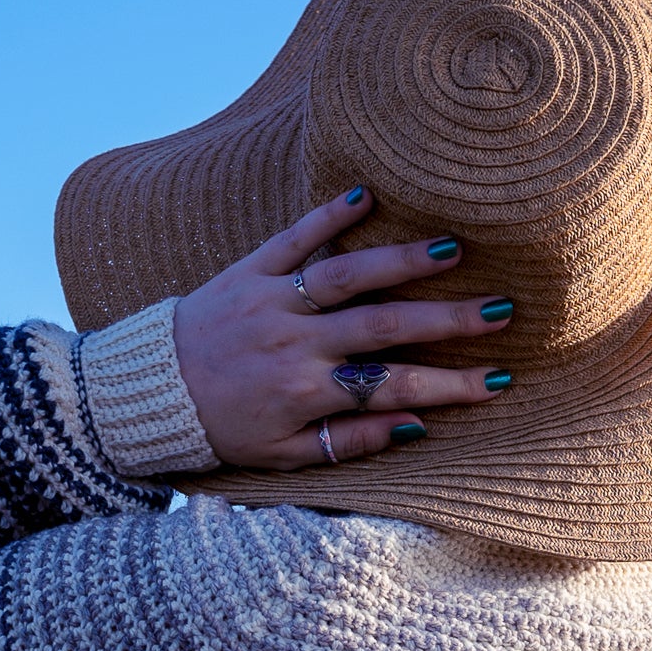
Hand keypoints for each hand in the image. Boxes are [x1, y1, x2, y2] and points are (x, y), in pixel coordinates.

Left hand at [169, 188, 516, 469]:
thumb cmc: (226, 427)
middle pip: (382, 328)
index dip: (448, 386)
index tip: (496, 380)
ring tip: (453, 247)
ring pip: (346, 276)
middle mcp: (293, 344)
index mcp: (305, 394)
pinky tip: (368, 195)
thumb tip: (414, 426)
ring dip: (401, 260)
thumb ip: (348, 442)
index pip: (390, 389)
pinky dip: (328, 214)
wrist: (152, 392)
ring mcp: (272, 301)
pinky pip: (293, 237)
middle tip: (500, 309)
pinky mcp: (249, 269)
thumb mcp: (284, 455)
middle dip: (445, 320)